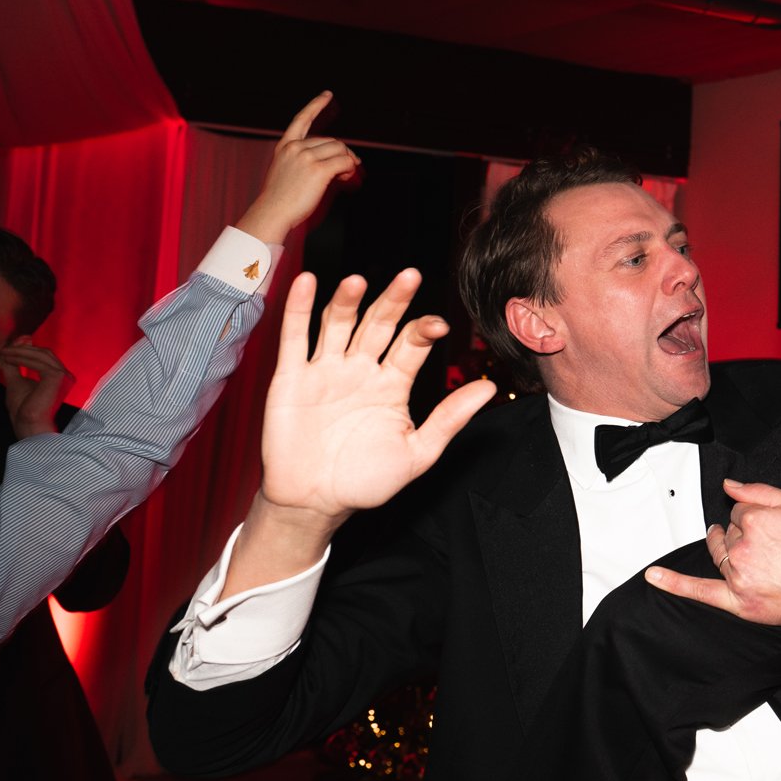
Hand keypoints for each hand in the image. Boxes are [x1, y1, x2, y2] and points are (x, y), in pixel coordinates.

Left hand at [0, 339, 70, 438]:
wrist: (27, 424)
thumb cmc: (23, 409)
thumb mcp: (15, 382)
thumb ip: (14, 367)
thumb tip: (8, 352)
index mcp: (58, 376)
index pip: (45, 357)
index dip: (28, 348)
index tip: (11, 346)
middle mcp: (65, 375)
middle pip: (45, 353)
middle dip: (24, 347)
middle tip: (6, 347)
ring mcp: (63, 376)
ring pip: (42, 355)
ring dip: (21, 351)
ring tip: (4, 352)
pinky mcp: (57, 378)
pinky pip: (39, 363)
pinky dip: (22, 358)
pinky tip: (9, 359)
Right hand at [236, 92, 360, 245]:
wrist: (272, 213)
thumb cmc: (280, 198)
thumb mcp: (286, 170)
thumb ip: (304, 159)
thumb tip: (338, 160)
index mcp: (285, 146)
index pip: (302, 119)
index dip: (316, 105)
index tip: (327, 95)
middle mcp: (295, 147)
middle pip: (332, 141)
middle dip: (343, 153)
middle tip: (348, 168)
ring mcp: (306, 157)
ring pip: (340, 150)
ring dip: (348, 162)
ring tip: (345, 176)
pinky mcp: (318, 169)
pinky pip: (345, 163)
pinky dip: (350, 169)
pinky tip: (347, 177)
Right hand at [257, 270, 491, 524]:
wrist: (315, 504)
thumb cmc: (366, 481)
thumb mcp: (417, 453)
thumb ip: (449, 419)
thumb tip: (488, 389)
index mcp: (392, 383)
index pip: (412, 344)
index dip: (424, 329)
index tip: (438, 324)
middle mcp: (361, 370)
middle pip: (379, 325)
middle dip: (393, 301)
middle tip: (410, 276)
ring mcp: (326, 371)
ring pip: (338, 325)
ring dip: (347, 301)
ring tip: (358, 281)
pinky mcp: (291, 379)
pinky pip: (295, 339)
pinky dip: (298, 310)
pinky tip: (306, 283)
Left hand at [644, 480, 780, 655]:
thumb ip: (763, 492)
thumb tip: (732, 485)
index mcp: (758, 519)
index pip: (740, 511)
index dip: (755, 515)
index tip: (771, 524)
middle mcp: (743, 546)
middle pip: (729, 532)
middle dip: (743, 533)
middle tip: (770, 543)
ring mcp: (737, 575)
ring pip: (719, 554)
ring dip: (723, 547)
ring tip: (739, 549)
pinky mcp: (737, 600)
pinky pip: (700, 591)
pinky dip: (675, 583)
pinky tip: (654, 576)